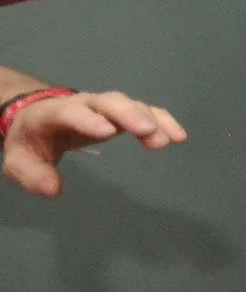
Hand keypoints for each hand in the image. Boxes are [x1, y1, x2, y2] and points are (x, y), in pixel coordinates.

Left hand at [4, 89, 187, 197]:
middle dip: (129, 114)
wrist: (40, 118)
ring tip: (171, 139)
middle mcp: (85, 104)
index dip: (89, 120)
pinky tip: (179, 136)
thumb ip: (32, 174)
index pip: (72, 112)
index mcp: (55, 113)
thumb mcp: (19, 160)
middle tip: (149, 130)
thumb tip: (54, 190)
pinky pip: (146, 112)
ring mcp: (106, 107)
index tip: (108, 132)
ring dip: (152, 119)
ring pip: (132, 105)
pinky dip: (163, 121)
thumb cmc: (32, 141)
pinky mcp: (122, 114)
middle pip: (109, 102)